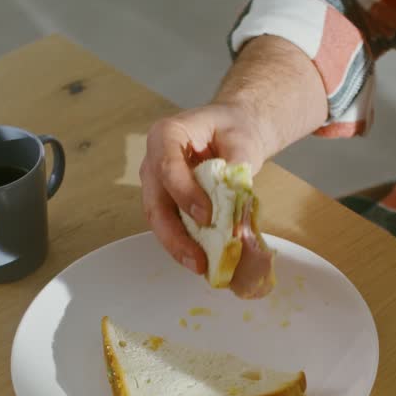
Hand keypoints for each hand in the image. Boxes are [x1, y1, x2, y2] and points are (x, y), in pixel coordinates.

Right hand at [140, 102, 270, 273]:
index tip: (207, 217)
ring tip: (200, 266)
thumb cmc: (234, 129)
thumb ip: (236, 170)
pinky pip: (171, 226)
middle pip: (155, 202)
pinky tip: (202, 260)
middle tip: (198, 259)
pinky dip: (185, 244)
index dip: (184, 194)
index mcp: (166, 135)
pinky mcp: (167, 203)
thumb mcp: (242, 141)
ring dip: (178, 246)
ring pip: (158, 220)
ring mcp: (157, 184)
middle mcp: (153, 161)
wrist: (233, 130)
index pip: (168, 167)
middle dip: (175, 235)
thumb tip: (235, 207)